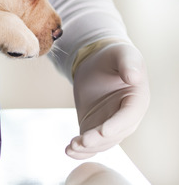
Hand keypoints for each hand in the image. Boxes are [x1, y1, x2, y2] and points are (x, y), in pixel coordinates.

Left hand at [67, 42, 149, 158]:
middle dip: (98, 140)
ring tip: (71, 148)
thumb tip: (134, 77)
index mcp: (137, 101)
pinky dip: (81, 149)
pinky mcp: (95, 125)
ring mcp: (110, 124)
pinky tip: (69, 151)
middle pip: (114, 134)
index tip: (103, 130)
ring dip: (88, 148)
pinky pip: (90, 142)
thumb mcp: (123, 54)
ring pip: (102, 142)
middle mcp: (126, 117)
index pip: (128, 116)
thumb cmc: (114, 56)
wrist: (97, 61)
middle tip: (82, 141)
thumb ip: (128, 64)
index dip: (117, 125)